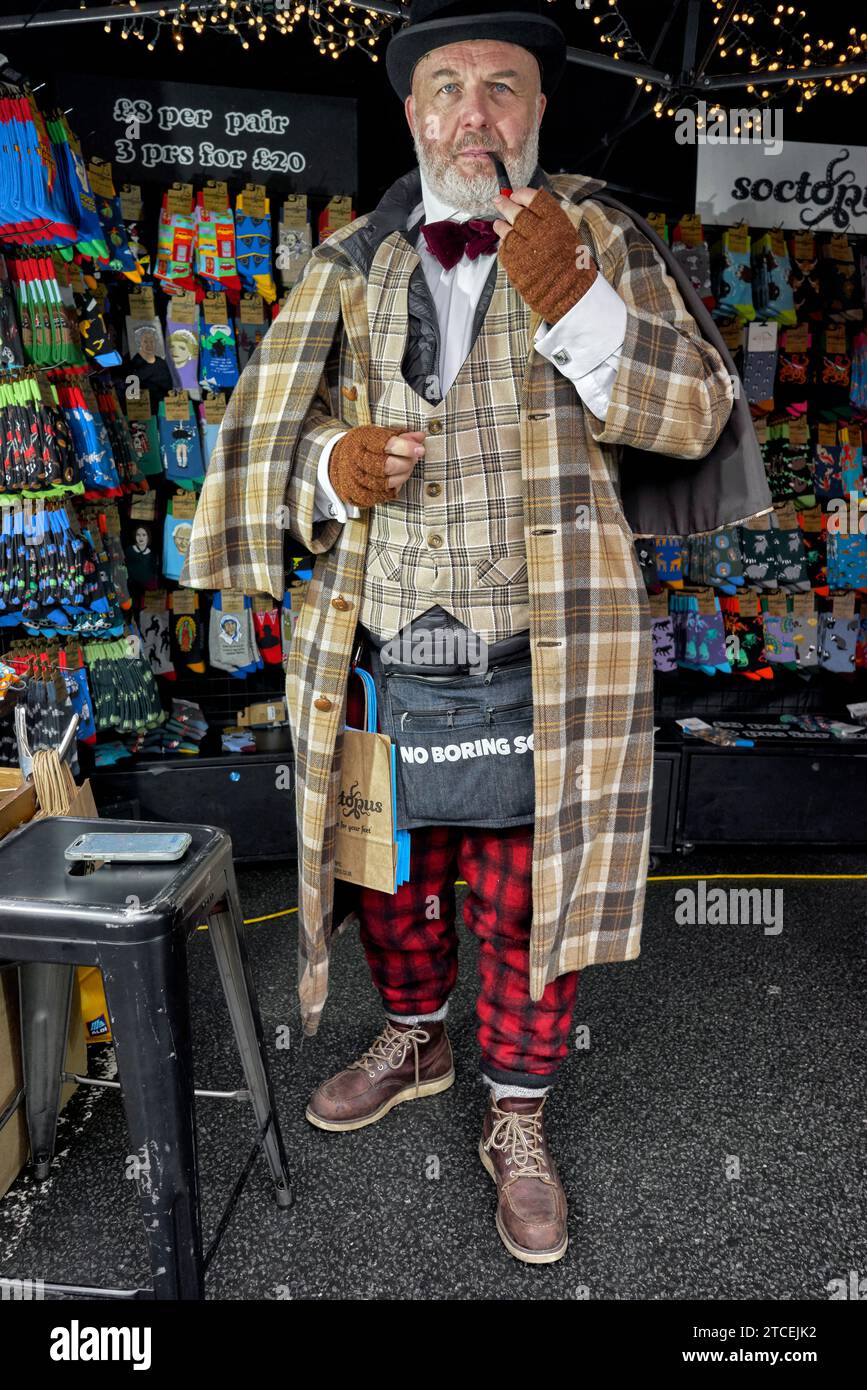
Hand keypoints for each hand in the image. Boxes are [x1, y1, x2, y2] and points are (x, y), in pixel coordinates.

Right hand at [328, 425, 425, 507]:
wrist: (334, 461)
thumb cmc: (362, 446)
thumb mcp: (378, 434)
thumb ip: (400, 436)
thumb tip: (420, 437)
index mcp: (361, 440)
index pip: (389, 444)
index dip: (408, 448)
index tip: (420, 449)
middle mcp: (355, 459)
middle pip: (389, 466)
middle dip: (407, 463)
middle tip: (413, 459)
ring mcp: (354, 479)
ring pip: (387, 483)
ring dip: (403, 477)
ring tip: (406, 469)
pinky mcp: (355, 494)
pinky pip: (381, 496)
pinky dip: (393, 489)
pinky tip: (395, 481)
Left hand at [492, 186, 597, 323]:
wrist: (570, 291)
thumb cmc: (569, 262)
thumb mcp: (564, 233)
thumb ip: (544, 218)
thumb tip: (521, 203)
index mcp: (555, 221)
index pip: (532, 198)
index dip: (520, 194)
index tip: (514, 195)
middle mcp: (539, 233)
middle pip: (515, 211)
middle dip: (504, 204)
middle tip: (499, 201)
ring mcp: (525, 249)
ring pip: (505, 229)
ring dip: (501, 225)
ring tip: (500, 224)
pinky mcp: (515, 265)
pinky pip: (504, 249)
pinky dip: (504, 244)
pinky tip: (508, 243)